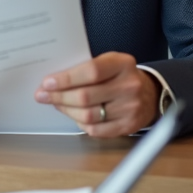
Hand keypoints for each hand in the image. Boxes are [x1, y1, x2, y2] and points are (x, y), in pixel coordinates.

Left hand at [34, 52, 158, 137]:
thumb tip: (53, 81)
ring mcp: (130, 108)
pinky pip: (96, 130)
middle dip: (59, 97)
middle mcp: (129, 85)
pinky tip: (75, 116)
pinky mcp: (128, 126)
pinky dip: (81, 124)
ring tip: (57, 105)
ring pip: (88, 115)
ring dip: (67, 111)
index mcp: (123, 64)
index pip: (91, 71)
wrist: (149, 94)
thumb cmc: (120, 76)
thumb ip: (85, 69)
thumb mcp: (109, 63)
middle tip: (43, 96)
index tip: (47, 83)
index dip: (66, 79)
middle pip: (86, 96)